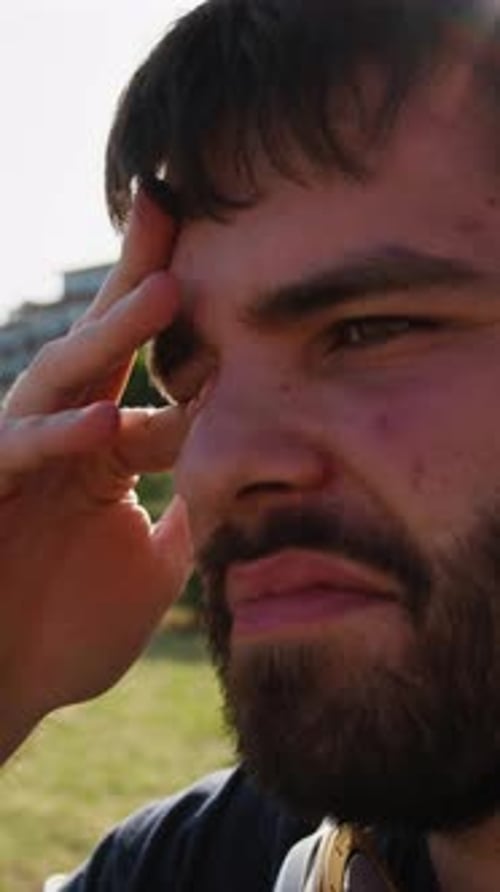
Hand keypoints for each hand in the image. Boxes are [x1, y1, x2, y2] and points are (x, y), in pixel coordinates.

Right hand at [0, 192, 191, 762]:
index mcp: (104, 450)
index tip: (251, 292)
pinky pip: (14, 451)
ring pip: (60, 376)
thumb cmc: (63, 637)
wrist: (0, 693)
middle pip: (104, 343)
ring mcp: (17, 457)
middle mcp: (61, 436)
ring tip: (165, 287)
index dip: (200, 343)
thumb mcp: (153, 572)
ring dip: (109, 334)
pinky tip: (104, 422)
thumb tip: (242, 489)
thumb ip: (190, 523)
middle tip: (178, 205)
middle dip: (139, 278)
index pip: (156, 382)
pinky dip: (55, 436)